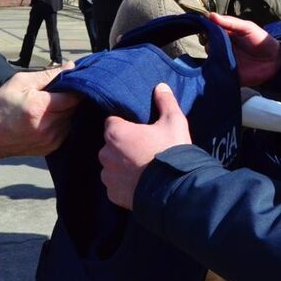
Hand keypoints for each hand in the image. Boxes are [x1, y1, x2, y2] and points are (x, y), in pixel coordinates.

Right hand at [0, 64, 78, 166]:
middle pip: (74, 107)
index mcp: (40, 107)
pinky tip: (47, 118)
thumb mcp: (19, 82)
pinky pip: (66, 130)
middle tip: (56, 92)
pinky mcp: (51, 148)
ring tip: (49, 105)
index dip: (75, 86)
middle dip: (69, 98)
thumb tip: (70, 67)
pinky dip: (61, 122)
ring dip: (66, 110)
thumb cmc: (0, 106)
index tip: (71, 81)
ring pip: (71, 119)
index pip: (74, 96)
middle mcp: (48, 126)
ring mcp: (51, 140)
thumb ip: (47, 75)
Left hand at [99, 84, 192, 209]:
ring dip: (122, 164)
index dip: (125, 125)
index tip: (139, 130)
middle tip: (144, 149)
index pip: (112, 122)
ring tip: (142, 167)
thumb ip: (165, 102)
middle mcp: (105, 153)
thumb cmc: (171, 151)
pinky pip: (114, 184)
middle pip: (111, 144)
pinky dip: (123, 183)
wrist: (175, 190)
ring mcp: (108, 176)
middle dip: (123, 145)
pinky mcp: (112, 194)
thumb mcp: (174, 122)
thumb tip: (160, 86)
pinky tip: (140, 182)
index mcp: (116, 133)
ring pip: (111, 165)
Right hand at [209, 13, 280, 86]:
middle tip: (212, 41)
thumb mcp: (247, 27)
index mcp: (226, 34)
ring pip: (209, 56)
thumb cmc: (261, 40)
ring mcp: (224, 60)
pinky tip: (214, 64)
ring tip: (218, 52)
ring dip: (210, 54)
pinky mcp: (226, 72)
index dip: (205, 28)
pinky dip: (212, 68)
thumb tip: (210, 15)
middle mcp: (222, 46)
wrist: (274, 61)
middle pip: (207, 43)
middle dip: (206, 42)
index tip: (203, 28)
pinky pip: (215, 71)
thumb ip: (230, 22)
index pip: (210, 30)